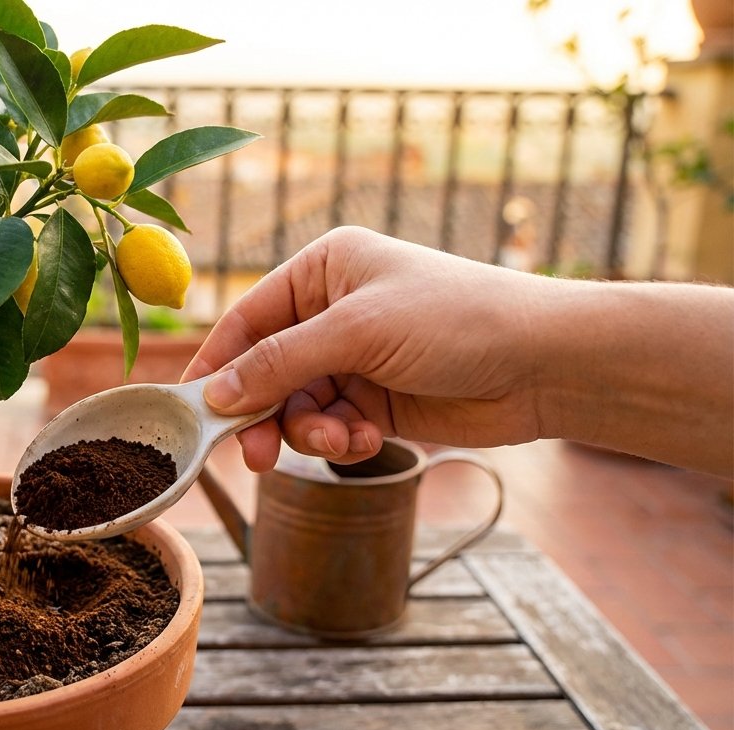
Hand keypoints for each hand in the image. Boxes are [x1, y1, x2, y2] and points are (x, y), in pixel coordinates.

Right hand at [183, 227, 547, 471]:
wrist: (545, 364)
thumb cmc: (457, 320)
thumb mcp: (358, 332)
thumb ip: (279, 363)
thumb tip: (213, 395)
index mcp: (324, 269)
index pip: (247, 319)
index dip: (216, 365)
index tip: (189, 410)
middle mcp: (333, 310)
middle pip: (264, 370)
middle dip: (261, 412)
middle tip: (255, 454)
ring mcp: (354, 357)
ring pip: (294, 406)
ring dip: (307, 431)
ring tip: (338, 440)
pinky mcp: (375, 400)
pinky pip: (329, 426)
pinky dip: (338, 440)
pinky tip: (364, 441)